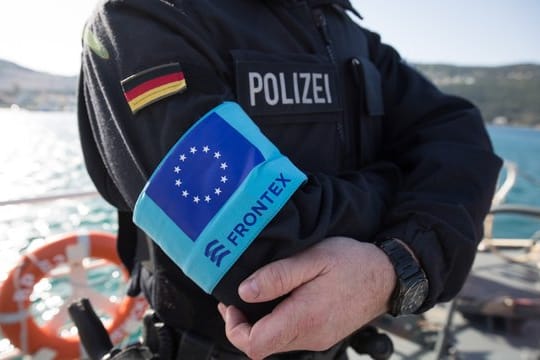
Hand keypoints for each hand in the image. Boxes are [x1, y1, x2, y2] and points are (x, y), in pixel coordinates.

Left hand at [217, 236, 395, 359]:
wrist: (388, 276)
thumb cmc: (352, 263)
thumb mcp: (313, 258)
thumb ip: (277, 276)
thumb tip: (244, 292)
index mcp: (304, 319)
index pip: (255, 344)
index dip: (234, 328)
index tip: (231, 304)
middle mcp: (310, 337)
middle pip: (262, 347)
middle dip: (243, 325)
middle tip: (237, 297)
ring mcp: (318, 339)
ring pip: (275, 342)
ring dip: (260, 324)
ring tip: (255, 295)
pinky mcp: (323, 334)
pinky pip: (291, 336)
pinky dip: (276, 322)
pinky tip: (278, 300)